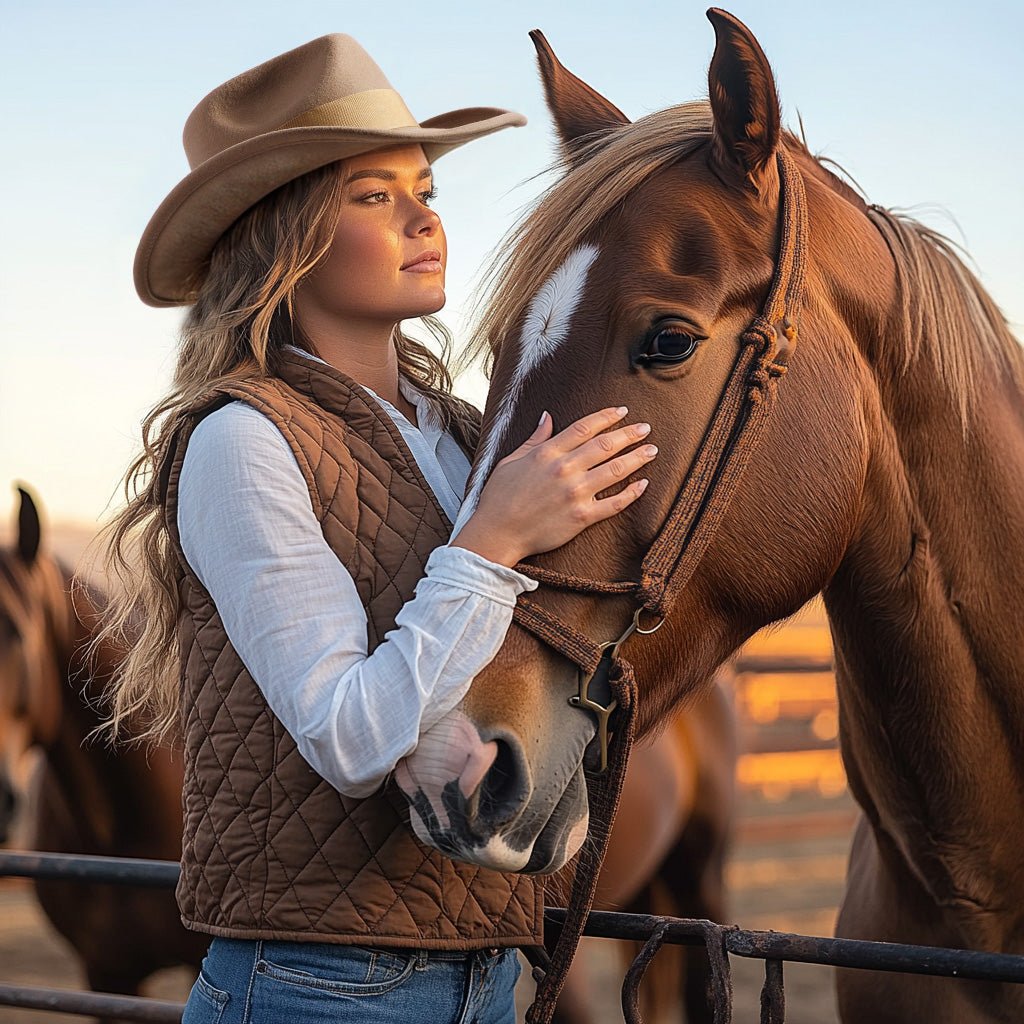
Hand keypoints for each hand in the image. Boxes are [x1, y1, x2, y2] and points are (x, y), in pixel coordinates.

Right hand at [451, 407, 657, 566]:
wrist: (498, 532)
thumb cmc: (500, 497)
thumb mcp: (512, 460)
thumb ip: (535, 439)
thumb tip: (547, 417)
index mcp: (548, 453)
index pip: (585, 428)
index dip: (607, 417)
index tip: (622, 411)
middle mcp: (565, 470)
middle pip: (606, 445)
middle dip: (629, 434)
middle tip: (645, 428)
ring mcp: (576, 494)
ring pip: (615, 470)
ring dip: (637, 458)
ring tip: (651, 450)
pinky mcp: (582, 517)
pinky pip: (614, 504)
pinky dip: (632, 493)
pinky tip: (643, 484)